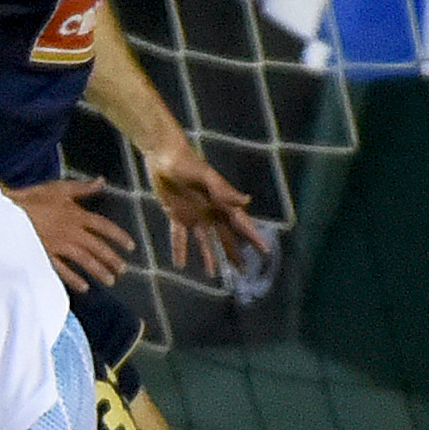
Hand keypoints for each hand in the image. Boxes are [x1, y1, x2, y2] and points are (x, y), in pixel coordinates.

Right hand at [7, 177, 135, 289]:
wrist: (7, 212)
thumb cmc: (32, 198)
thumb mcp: (59, 188)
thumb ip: (82, 188)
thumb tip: (101, 181)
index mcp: (76, 214)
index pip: (104, 226)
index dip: (119, 236)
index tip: (131, 247)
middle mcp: (71, 232)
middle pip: (97, 247)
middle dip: (111, 259)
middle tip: (122, 269)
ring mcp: (59, 246)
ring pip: (84, 260)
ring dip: (99, 271)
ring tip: (110, 281)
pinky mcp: (46, 256)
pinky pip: (63, 270)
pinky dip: (74, 279)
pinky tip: (84, 287)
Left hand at [142, 143, 266, 279]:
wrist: (163, 155)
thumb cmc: (187, 162)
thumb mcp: (206, 175)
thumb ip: (224, 189)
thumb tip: (247, 200)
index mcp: (221, 202)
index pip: (241, 223)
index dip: (253, 237)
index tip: (265, 251)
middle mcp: (210, 211)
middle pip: (225, 236)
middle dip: (234, 252)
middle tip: (243, 270)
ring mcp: (194, 214)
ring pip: (204, 241)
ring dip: (209, 256)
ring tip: (213, 274)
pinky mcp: (177, 214)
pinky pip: (179, 236)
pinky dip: (180, 249)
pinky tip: (179, 264)